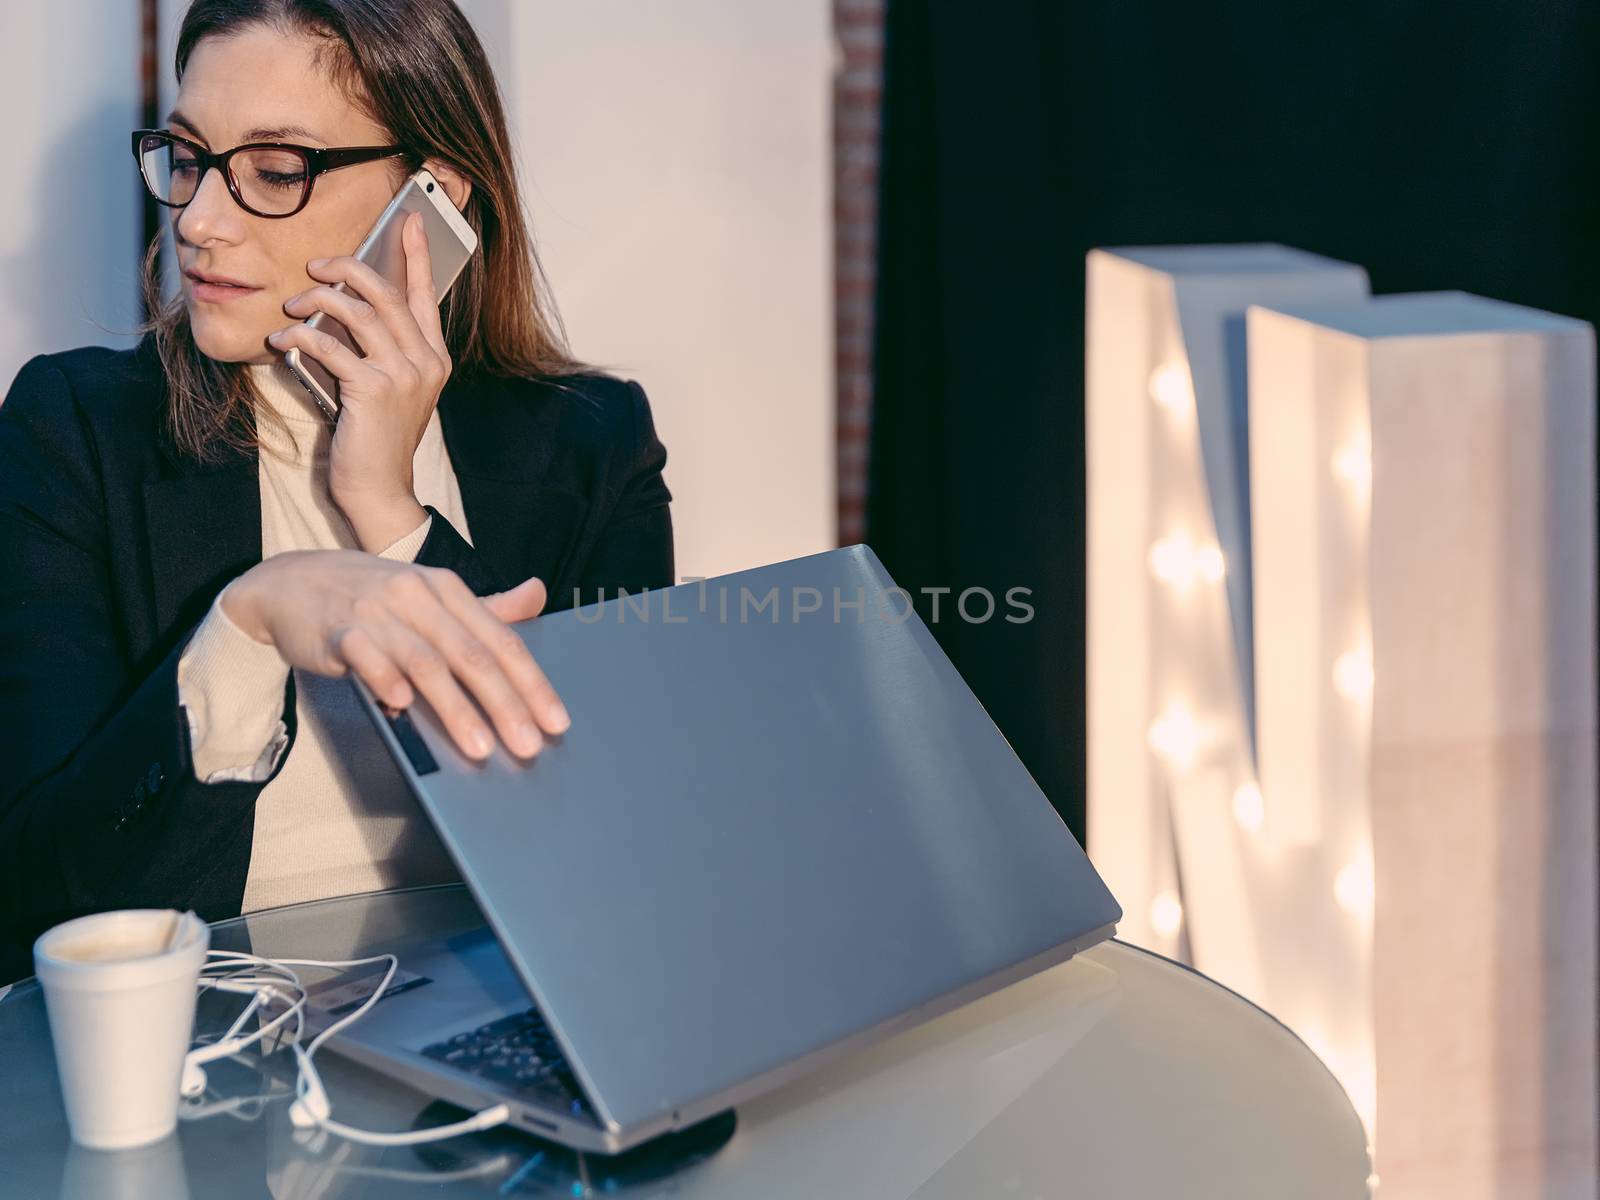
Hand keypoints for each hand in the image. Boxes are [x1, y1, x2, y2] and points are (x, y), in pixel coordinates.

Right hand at [223, 550, 568, 760]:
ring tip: (479, 748)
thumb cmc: (372, 595)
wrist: (291, 582)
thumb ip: (485, 606)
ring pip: (426, 663)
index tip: (556, 721)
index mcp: (447, 589)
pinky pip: (366, 657)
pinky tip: (402, 707)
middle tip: (528, 744)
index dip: (532, 683)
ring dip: (455, 708)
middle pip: (470, 655)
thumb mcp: (431, 593)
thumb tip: (537, 595)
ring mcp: (377, 612)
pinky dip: (385, 680)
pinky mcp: (338, 630)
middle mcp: (417, 596)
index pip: (500, 640)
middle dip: (505, 703)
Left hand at [266, 211, 448, 550]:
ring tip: (292, 304)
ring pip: (360, 312)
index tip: (412, 221)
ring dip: (319, 300)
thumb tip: (340, 308)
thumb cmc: (376, 440)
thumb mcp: (388, 390)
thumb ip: (379, 351)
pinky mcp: (374, 390)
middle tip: (318, 263)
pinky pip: (330, 345)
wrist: (379, 489)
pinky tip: (282, 340)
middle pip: (388, 294)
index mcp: (434, 358)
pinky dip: (301, 337)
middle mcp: (426, 362)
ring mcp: (404, 375)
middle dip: (349, 269)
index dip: (417, 255)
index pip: (425, 295)